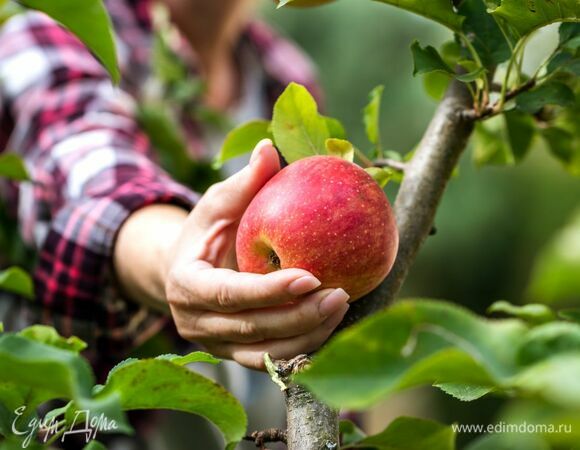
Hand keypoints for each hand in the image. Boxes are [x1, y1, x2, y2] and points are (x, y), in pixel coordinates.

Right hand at [164, 140, 349, 368]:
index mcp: (186, 285)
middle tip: (341, 294)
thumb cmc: (205, 232)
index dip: (268, 290)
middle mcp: (195, 323)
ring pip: (266, 353)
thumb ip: (243, 183)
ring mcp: (215, 345)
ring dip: (308, 335)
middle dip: (299, 316)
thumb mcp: (217, 204)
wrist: (185, 272)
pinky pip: (272, 359)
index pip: (227, 294)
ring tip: (343, 307)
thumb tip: (270, 148)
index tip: (310, 276)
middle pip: (252, 328)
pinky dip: (303, 347)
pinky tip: (332, 326)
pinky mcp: (235, 355)